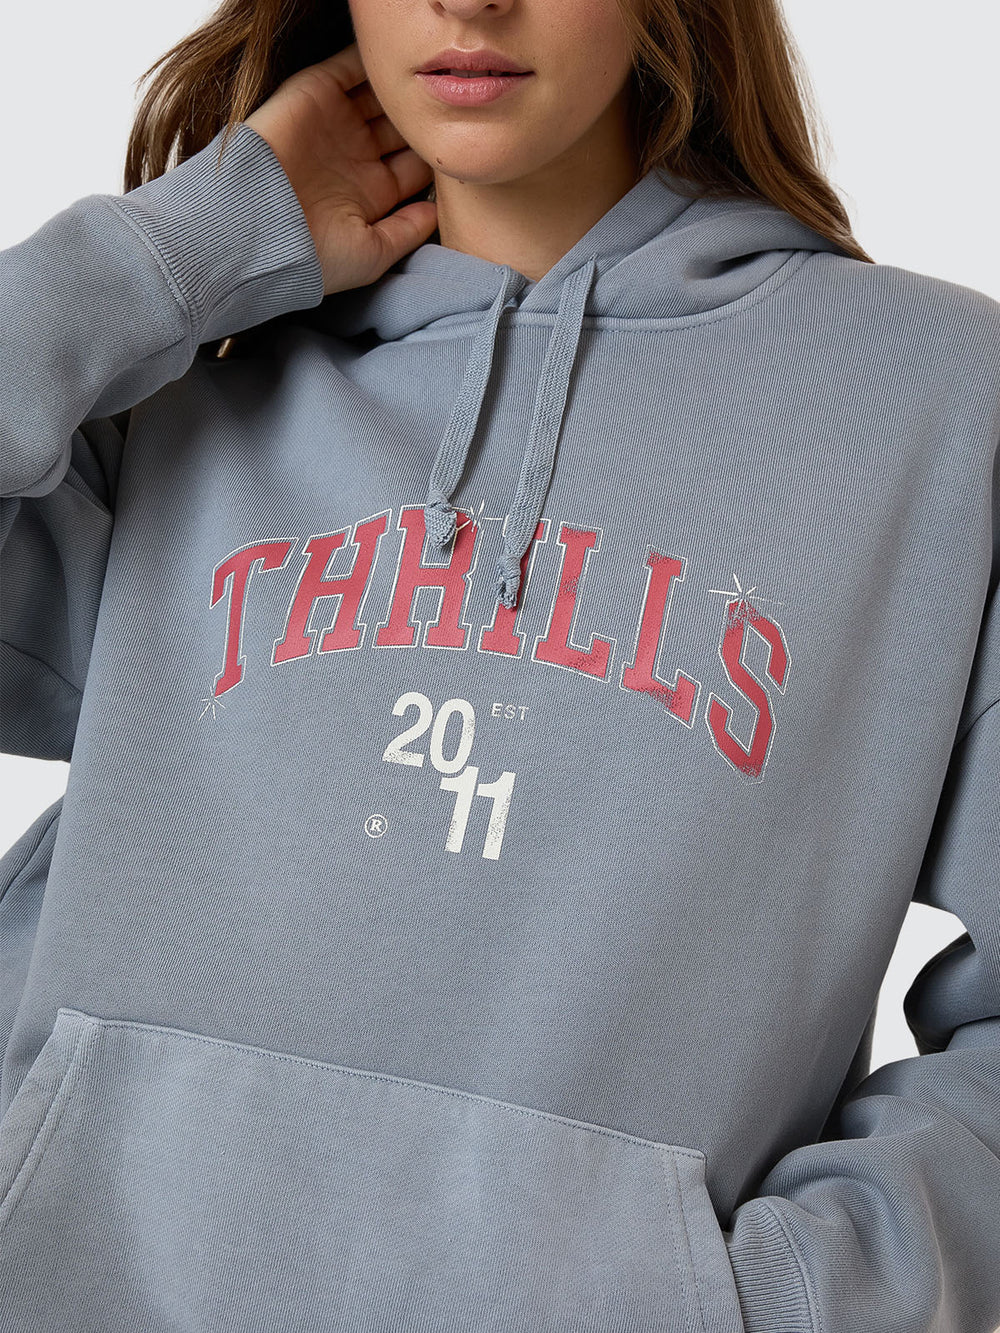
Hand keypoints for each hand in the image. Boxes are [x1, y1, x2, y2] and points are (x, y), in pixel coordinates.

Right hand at [245, 43, 437, 295]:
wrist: (255, 226)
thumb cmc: (311, 254)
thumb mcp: (373, 253)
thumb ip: (409, 231)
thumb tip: (442, 211)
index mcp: (371, 194)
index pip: (416, 169)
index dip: (439, 160)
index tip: (464, 153)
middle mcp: (356, 157)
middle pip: (403, 130)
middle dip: (426, 122)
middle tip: (454, 112)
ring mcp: (336, 125)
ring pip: (382, 97)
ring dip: (405, 90)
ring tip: (434, 79)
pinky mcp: (315, 95)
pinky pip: (349, 67)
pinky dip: (371, 60)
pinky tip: (400, 62)